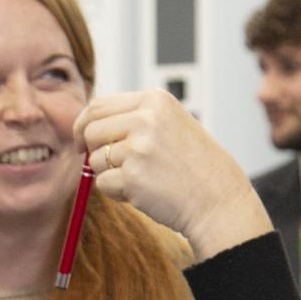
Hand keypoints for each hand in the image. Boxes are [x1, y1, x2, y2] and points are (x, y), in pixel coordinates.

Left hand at [74, 90, 272, 260]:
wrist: (217, 198)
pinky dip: (116, 192)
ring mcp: (139, 147)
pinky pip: (102, 184)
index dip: (84, 124)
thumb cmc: (192, 165)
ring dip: (109, 174)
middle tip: (111, 165)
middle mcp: (146, 119)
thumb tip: (86, 126)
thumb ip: (133, 119)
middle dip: (91, 151)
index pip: (99, 105)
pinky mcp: (132, 177)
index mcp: (155, 100)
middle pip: (90, 131)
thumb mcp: (169, 125)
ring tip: (142, 178)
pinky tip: (143, 192)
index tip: (82, 141)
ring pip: (94, 160)